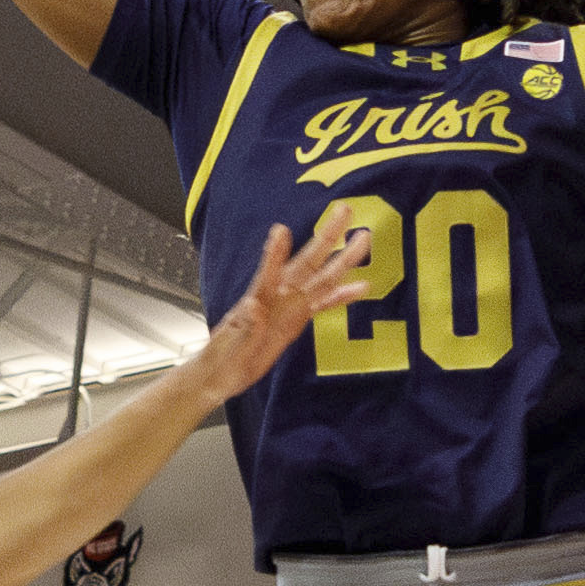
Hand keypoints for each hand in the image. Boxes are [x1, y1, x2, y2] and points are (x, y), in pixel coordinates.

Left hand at [170, 215, 378, 416]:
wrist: (221, 375)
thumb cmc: (222, 361)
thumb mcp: (232, 349)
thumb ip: (247, 329)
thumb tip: (254, 306)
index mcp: (257, 303)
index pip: (267, 276)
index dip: (275, 255)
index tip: (280, 231)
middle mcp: (276, 298)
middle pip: (306, 264)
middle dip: (326, 238)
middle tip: (344, 210)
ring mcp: (288, 306)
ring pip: (320, 278)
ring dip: (342, 259)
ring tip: (364, 237)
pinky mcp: (296, 319)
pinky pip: (321, 304)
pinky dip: (340, 295)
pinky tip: (361, 287)